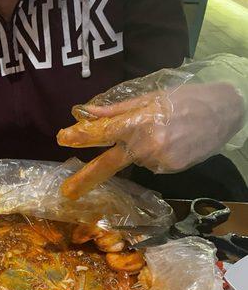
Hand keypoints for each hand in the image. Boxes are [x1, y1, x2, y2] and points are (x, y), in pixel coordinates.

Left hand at [57, 82, 243, 199]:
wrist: (226, 113)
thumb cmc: (185, 99)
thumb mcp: (149, 97)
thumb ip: (114, 110)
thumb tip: (83, 113)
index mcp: (141, 121)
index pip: (104, 130)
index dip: (82, 135)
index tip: (62, 138)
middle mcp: (147, 145)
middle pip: (109, 164)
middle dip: (86, 179)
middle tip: (67, 192)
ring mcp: (159, 161)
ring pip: (132, 160)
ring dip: (136, 150)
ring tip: (161, 132)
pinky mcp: (169, 170)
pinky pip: (149, 164)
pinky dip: (151, 154)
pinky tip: (168, 142)